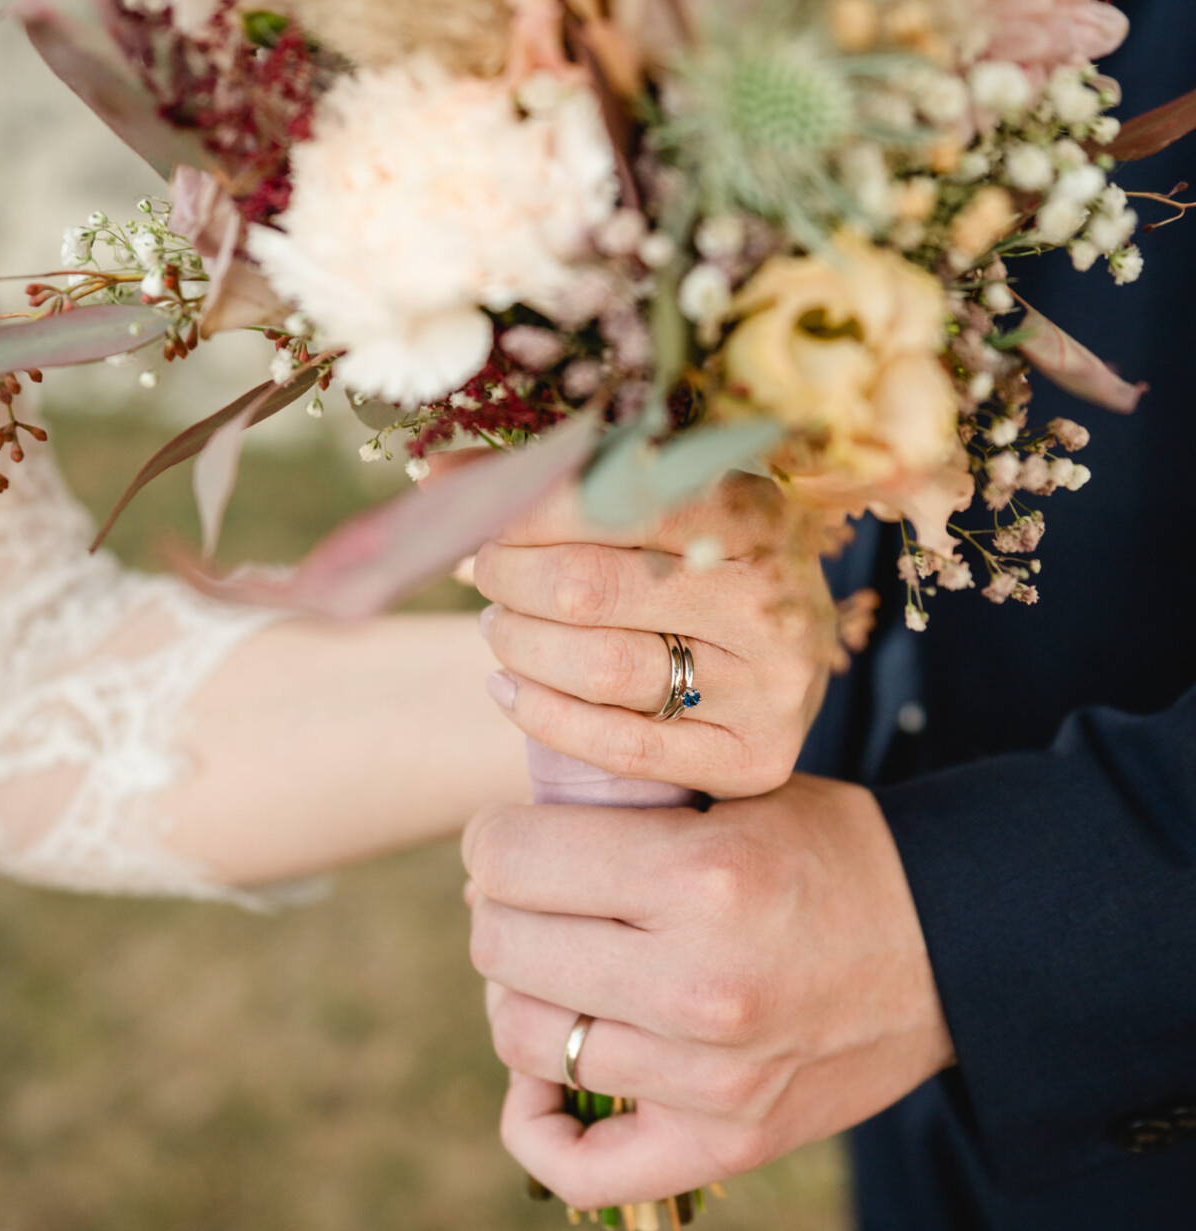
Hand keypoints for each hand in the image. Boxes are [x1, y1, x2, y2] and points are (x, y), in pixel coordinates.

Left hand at [464, 776, 953, 1207]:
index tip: (507, 837)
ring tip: (545, 968)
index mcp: (701, 877)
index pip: (512, 859)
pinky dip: (535, 1120)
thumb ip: (627, 809)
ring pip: (523, 1039)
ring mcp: (710, 1078)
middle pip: (503, 948)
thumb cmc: (834, 854)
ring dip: (515, 994)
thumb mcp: (737, 794)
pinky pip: (580, 1165)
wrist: (952, 945)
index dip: (492, 838)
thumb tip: (498, 850)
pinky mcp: (727, 1142)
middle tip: (524, 896)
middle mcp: (698, 983)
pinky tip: (544, 1075)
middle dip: (496, 907)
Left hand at [474, 477, 835, 798]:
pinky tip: (507, 689)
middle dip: (509, 578)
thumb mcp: (664, 507)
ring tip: (498, 627)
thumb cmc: (703, 567)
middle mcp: (768, 602)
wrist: (794, 660)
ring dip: (518, 646)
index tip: (479, 513)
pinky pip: (622, 748)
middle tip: (486, 573)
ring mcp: (768, 687)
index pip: (612, 503)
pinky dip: (542, 717)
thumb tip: (435, 472)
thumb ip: (564, 483)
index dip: (524, 509)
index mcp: (754, 516)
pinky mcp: (753, 757)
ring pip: (599, 669)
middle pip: (587, 588)